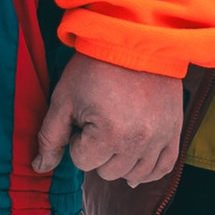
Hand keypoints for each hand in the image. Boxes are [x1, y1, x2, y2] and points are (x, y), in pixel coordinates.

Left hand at [34, 53, 183, 188]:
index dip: (76, 140)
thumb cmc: (94, 68)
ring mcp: (160, 137)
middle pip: (107, 172)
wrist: (135, 41)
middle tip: (100, 121)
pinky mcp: (175, 131)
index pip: (82, 162)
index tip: (83, 117)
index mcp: (110, 133)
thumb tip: (39, 168)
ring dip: (119, 160)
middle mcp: (139, 141)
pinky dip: (148, 170)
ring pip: (133, 174)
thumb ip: (50, 138)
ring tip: (116, 133)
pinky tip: (135, 164)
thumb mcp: (63, 99)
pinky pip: (164, 167)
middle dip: (97, 151)